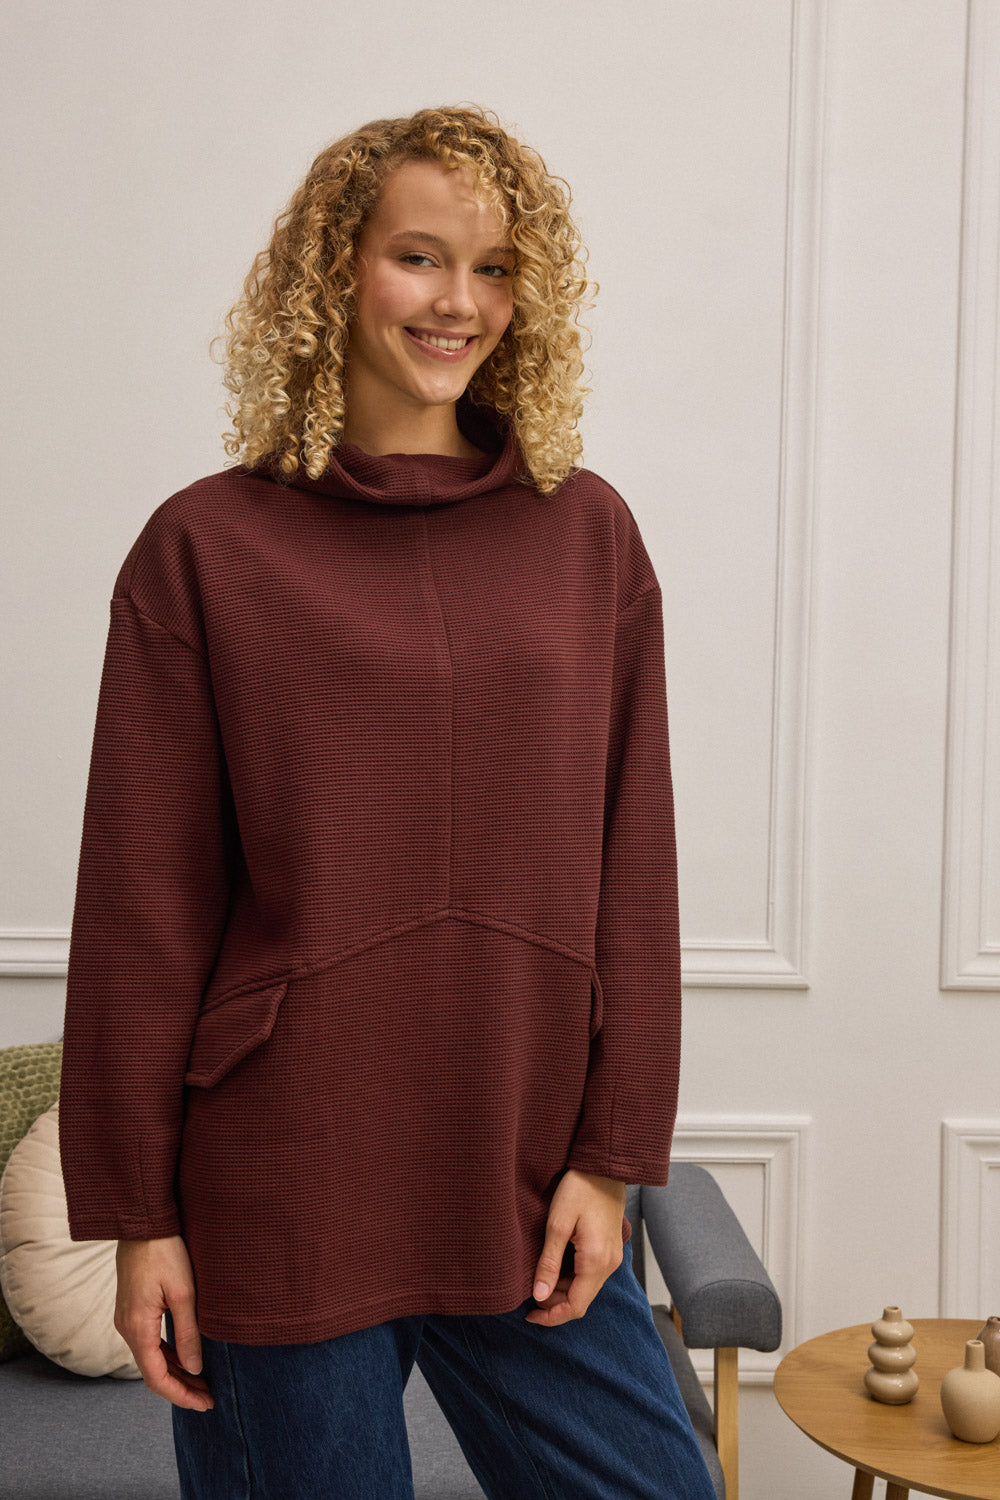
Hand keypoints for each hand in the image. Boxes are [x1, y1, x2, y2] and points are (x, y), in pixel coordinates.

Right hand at [114, 1235, 213, 1410]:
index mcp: (137, 1328)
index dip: (181, 1395)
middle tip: (209, 1396)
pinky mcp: (132, 1309)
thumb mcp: (183, 1293)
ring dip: (175, 1372)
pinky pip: (149, 1342)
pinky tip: (186, 1356)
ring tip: (203, 1381)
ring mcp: (127, 1319)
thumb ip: (188, 1333)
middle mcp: (127, 1328)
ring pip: (150, 1358)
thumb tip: (195, 1368)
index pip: (157, 1378)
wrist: (143, 1222)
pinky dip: (167, 1355)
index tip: (206, 1403)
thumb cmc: (165, 1252)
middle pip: (153, 1372)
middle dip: (181, 1387)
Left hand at [525, 1169, 626, 1326]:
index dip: (551, 1317)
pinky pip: (591, 1274)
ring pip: (586, 1288)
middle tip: (530, 1291)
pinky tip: (555, 1265)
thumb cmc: (580, 1188)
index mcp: (596, 1262)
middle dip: (554, 1303)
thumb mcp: (558, 1224)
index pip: (575, 1306)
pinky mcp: (609, 1248)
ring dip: (562, 1290)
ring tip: (539, 1276)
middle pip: (581, 1300)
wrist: (604, 1166)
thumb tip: (539, 1295)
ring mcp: (612, 1257)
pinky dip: (572, 1278)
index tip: (529, 1314)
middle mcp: (609, 1265)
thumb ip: (549, 1263)